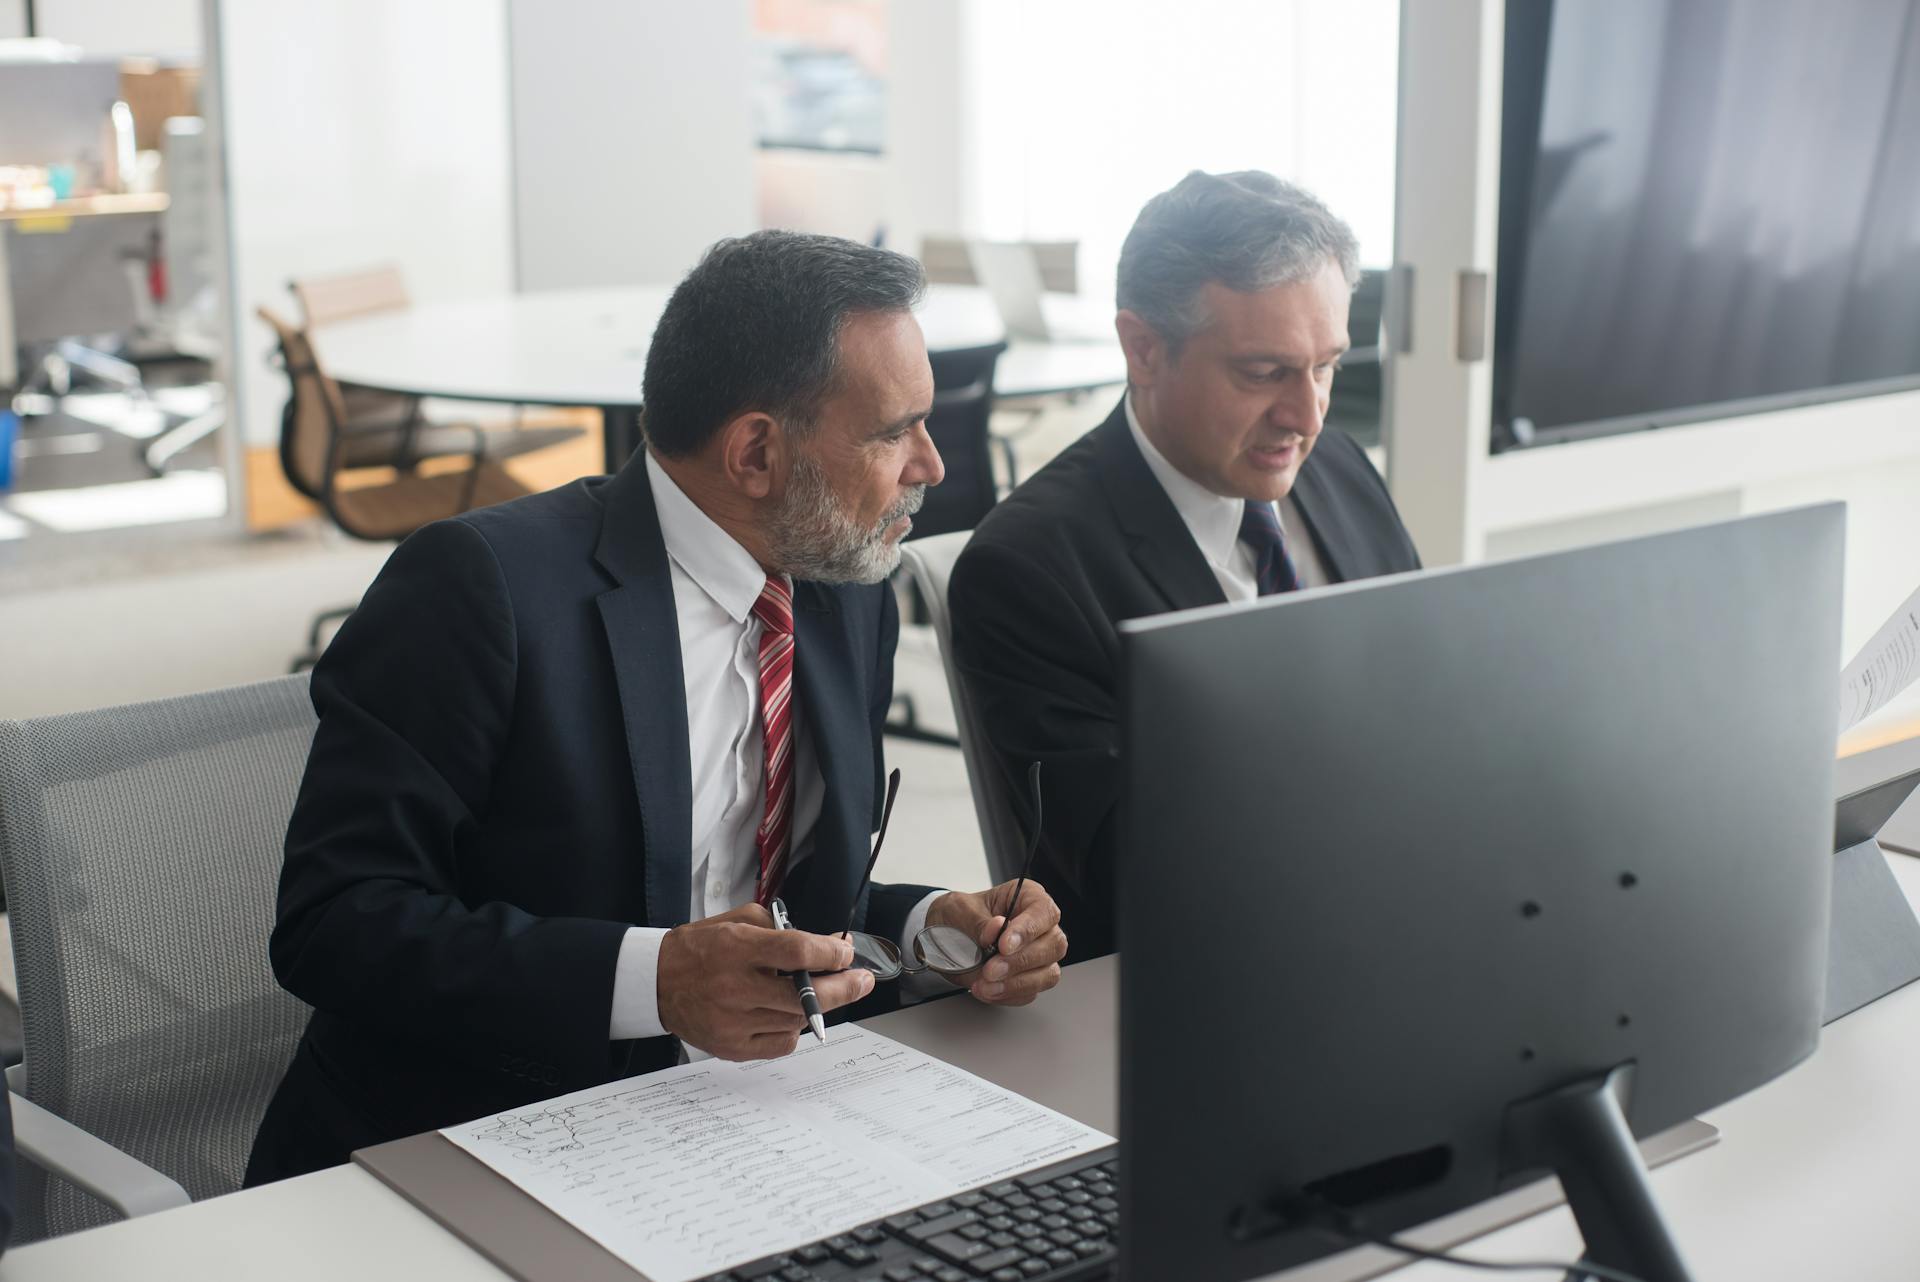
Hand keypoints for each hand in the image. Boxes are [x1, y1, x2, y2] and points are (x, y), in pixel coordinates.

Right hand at [657, 903, 874, 1059]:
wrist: (656, 982)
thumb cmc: (702, 947)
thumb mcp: (738, 921)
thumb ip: (781, 930)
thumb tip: (828, 946)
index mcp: (737, 948)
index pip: (797, 952)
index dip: (830, 954)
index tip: (844, 953)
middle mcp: (735, 987)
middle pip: (805, 995)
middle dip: (843, 988)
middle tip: (862, 981)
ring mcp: (733, 1022)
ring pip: (798, 1020)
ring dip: (819, 1006)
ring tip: (822, 992)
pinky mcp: (732, 1047)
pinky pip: (782, 1043)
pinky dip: (793, 1027)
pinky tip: (788, 1014)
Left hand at [927, 880, 1066, 1005]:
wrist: (943, 938)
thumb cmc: (958, 915)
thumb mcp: (959, 910)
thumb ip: (979, 921)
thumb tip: (997, 928)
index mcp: (1027, 897)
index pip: (1044, 912)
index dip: (1028, 930)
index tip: (1004, 945)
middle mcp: (1039, 926)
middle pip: (1054, 945)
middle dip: (1020, 962)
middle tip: (991, 969)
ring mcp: (1038, 954)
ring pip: (1048, 973)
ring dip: (1016, 983)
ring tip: (985, 984)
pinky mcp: (1029, 978)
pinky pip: (1029, 993)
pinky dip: (1007, 995)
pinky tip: (987, 990)